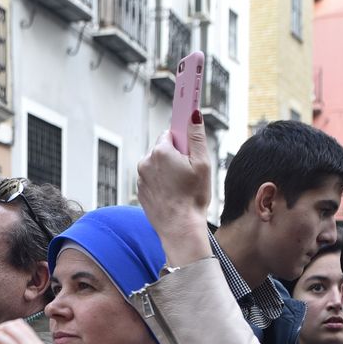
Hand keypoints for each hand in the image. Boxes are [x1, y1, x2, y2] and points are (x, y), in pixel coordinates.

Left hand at [137, 117, 213, 268]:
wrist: (180, 228)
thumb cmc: (192, 198)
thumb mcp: (202, 163)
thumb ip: (196, 136)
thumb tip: (193, 115)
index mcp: (160, 151)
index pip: (170, 133)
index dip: (183, 142)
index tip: (189, 150)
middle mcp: (146, 162)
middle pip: (162, 149)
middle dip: (175, 155)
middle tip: (188, 171)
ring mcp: (140, 178)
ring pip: (157, 165)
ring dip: (167, 170)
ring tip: (181, 186)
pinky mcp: (140, 191)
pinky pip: (152, 179)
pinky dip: (161, 183)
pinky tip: (173, 193)